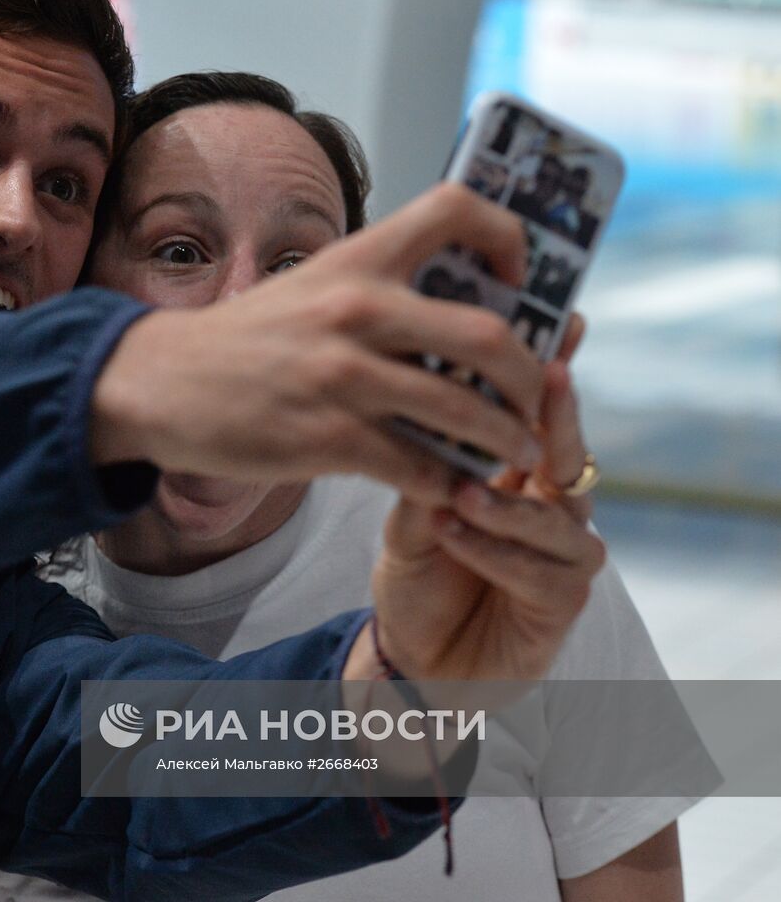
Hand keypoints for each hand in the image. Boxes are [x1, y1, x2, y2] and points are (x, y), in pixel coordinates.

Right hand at [90, 184, 545, 506]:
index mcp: (357, 260)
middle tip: (536, 403)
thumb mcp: (309, 288)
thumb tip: (464, 309)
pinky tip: (451, 486)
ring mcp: (342, 377)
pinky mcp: (326, 439)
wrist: (159, 382)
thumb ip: (378, 289)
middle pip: (488, 336)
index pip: (459, 209)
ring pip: (465, 412)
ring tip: (516, 455)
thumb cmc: (244, 339)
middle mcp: (356, 309)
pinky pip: (417, 467)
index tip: (519, 278)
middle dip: (529, 379)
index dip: (510, 238)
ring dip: (505, 441)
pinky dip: (447, 483)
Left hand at [356, 316, 604, 684]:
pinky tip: (456, 534)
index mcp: (520, 471)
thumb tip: (428, 401)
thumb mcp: (409, 512)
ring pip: (558, 516)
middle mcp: (552, 506)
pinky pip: (543, 572)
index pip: (539, 414)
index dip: (551, 367)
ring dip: (509, 502)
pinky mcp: (561, 604)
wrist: (411, 658)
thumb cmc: (418, 573)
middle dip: (558, 414)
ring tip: (463, 490)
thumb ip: (426, 467)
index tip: (559, 320)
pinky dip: (497, 552)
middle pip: (569, 451)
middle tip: (547, 377)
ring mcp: (564, 554)